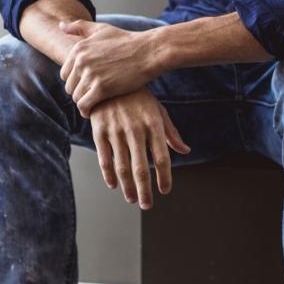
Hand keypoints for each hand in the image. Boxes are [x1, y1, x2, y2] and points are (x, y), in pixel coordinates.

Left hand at [59, 19, 160, 115]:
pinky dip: (86, 111)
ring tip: (94, 103)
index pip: (65, 74)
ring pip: (76, 97)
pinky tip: (92, 112)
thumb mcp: (101, 29)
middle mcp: (81, 61)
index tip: (86, 85)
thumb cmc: (126, 40)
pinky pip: (84, 105)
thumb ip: (78, 27)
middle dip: (79, 92)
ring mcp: (91, 75)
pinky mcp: (102, 88)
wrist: (148, 52)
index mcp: (78, 49)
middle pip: (69, 87)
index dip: (75, 81)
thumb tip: (60, 25)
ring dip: (84, 102)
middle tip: (92, 95)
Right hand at [89, 86, 190, 208]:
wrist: (110, 78)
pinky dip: (109, 175)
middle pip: (141, 168)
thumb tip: (185, 151)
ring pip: (122, 166)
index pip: (162, 157)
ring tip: (132, 199)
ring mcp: (116, 130)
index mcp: (154, 124)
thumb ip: (170, 132)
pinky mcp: (99, 130)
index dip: (164, 177)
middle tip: (147, 205)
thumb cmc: (139, 97)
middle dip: (145, 190)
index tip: (165, 191)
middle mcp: (135, 129)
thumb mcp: (158, 110)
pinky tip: (113, 185)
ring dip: (127, 187)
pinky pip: (104, 158)